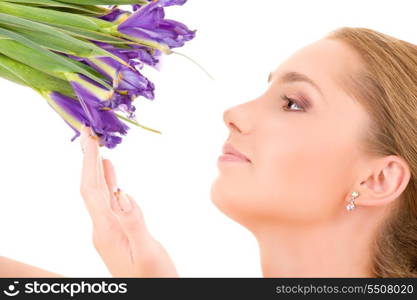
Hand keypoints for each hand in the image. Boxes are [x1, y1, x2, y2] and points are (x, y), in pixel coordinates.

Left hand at [79, 126, 177, 276]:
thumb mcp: (146, 252)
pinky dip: (108, 183)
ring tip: (96, 146)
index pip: (92, 190)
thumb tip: (121, 193)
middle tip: (88, 133)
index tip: (89, 140)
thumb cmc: (154, 278)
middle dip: (87, 160)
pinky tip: (111, 173)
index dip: (89, 163)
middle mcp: (103, 228)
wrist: (154, 294)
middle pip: (90, 188)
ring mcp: (109, 229)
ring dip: (95, 169)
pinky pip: (109, 201)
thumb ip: (133, 222)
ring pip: (98, 192)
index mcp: (107, 230)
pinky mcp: (118, 230)